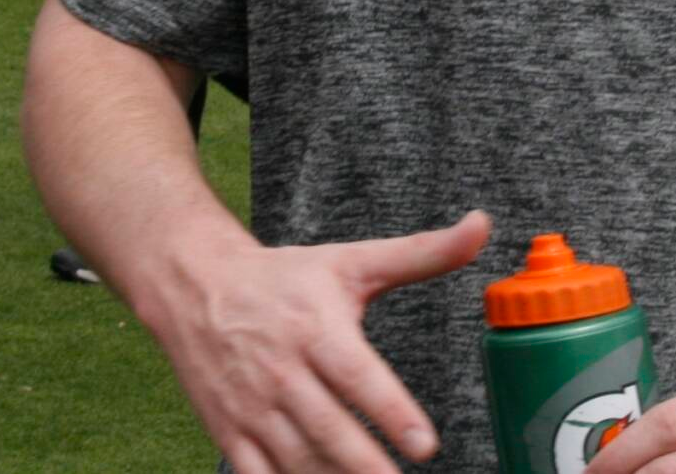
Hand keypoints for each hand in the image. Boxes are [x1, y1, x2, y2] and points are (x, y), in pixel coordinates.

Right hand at [139, 210, 489, 473]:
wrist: (193, 283)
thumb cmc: (283, 277)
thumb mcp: (352, 261)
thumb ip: (423, 253)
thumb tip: (482, 225)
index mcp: (317, 330)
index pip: (358, 376)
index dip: (390, 411)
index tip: (425, 446)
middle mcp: (284, 371)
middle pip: (329, 428)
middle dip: (365, 465)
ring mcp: (253, 405)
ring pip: (296, 457)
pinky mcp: (229, 430)